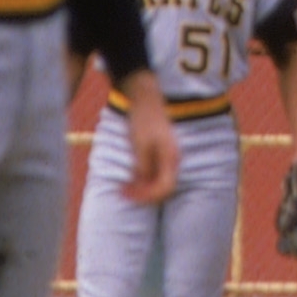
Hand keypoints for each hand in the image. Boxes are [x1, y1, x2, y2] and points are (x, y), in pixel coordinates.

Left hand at [118, 76, 175, 204]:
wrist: (145, 100)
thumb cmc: (143, 120)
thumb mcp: (140, 145)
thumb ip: (142, 167)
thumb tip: (141, 185)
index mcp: (171, 157)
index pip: (165, 187)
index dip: (147, 196)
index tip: (129, 194)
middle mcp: (173, 160)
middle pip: (163, 188)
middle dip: (143, 194)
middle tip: (123, 193)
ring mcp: (168, 158)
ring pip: (158, 182)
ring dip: (142, 189)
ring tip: (123, 189)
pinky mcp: (161, 155)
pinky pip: (155, 174)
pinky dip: (143, 180)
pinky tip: (130, 180)